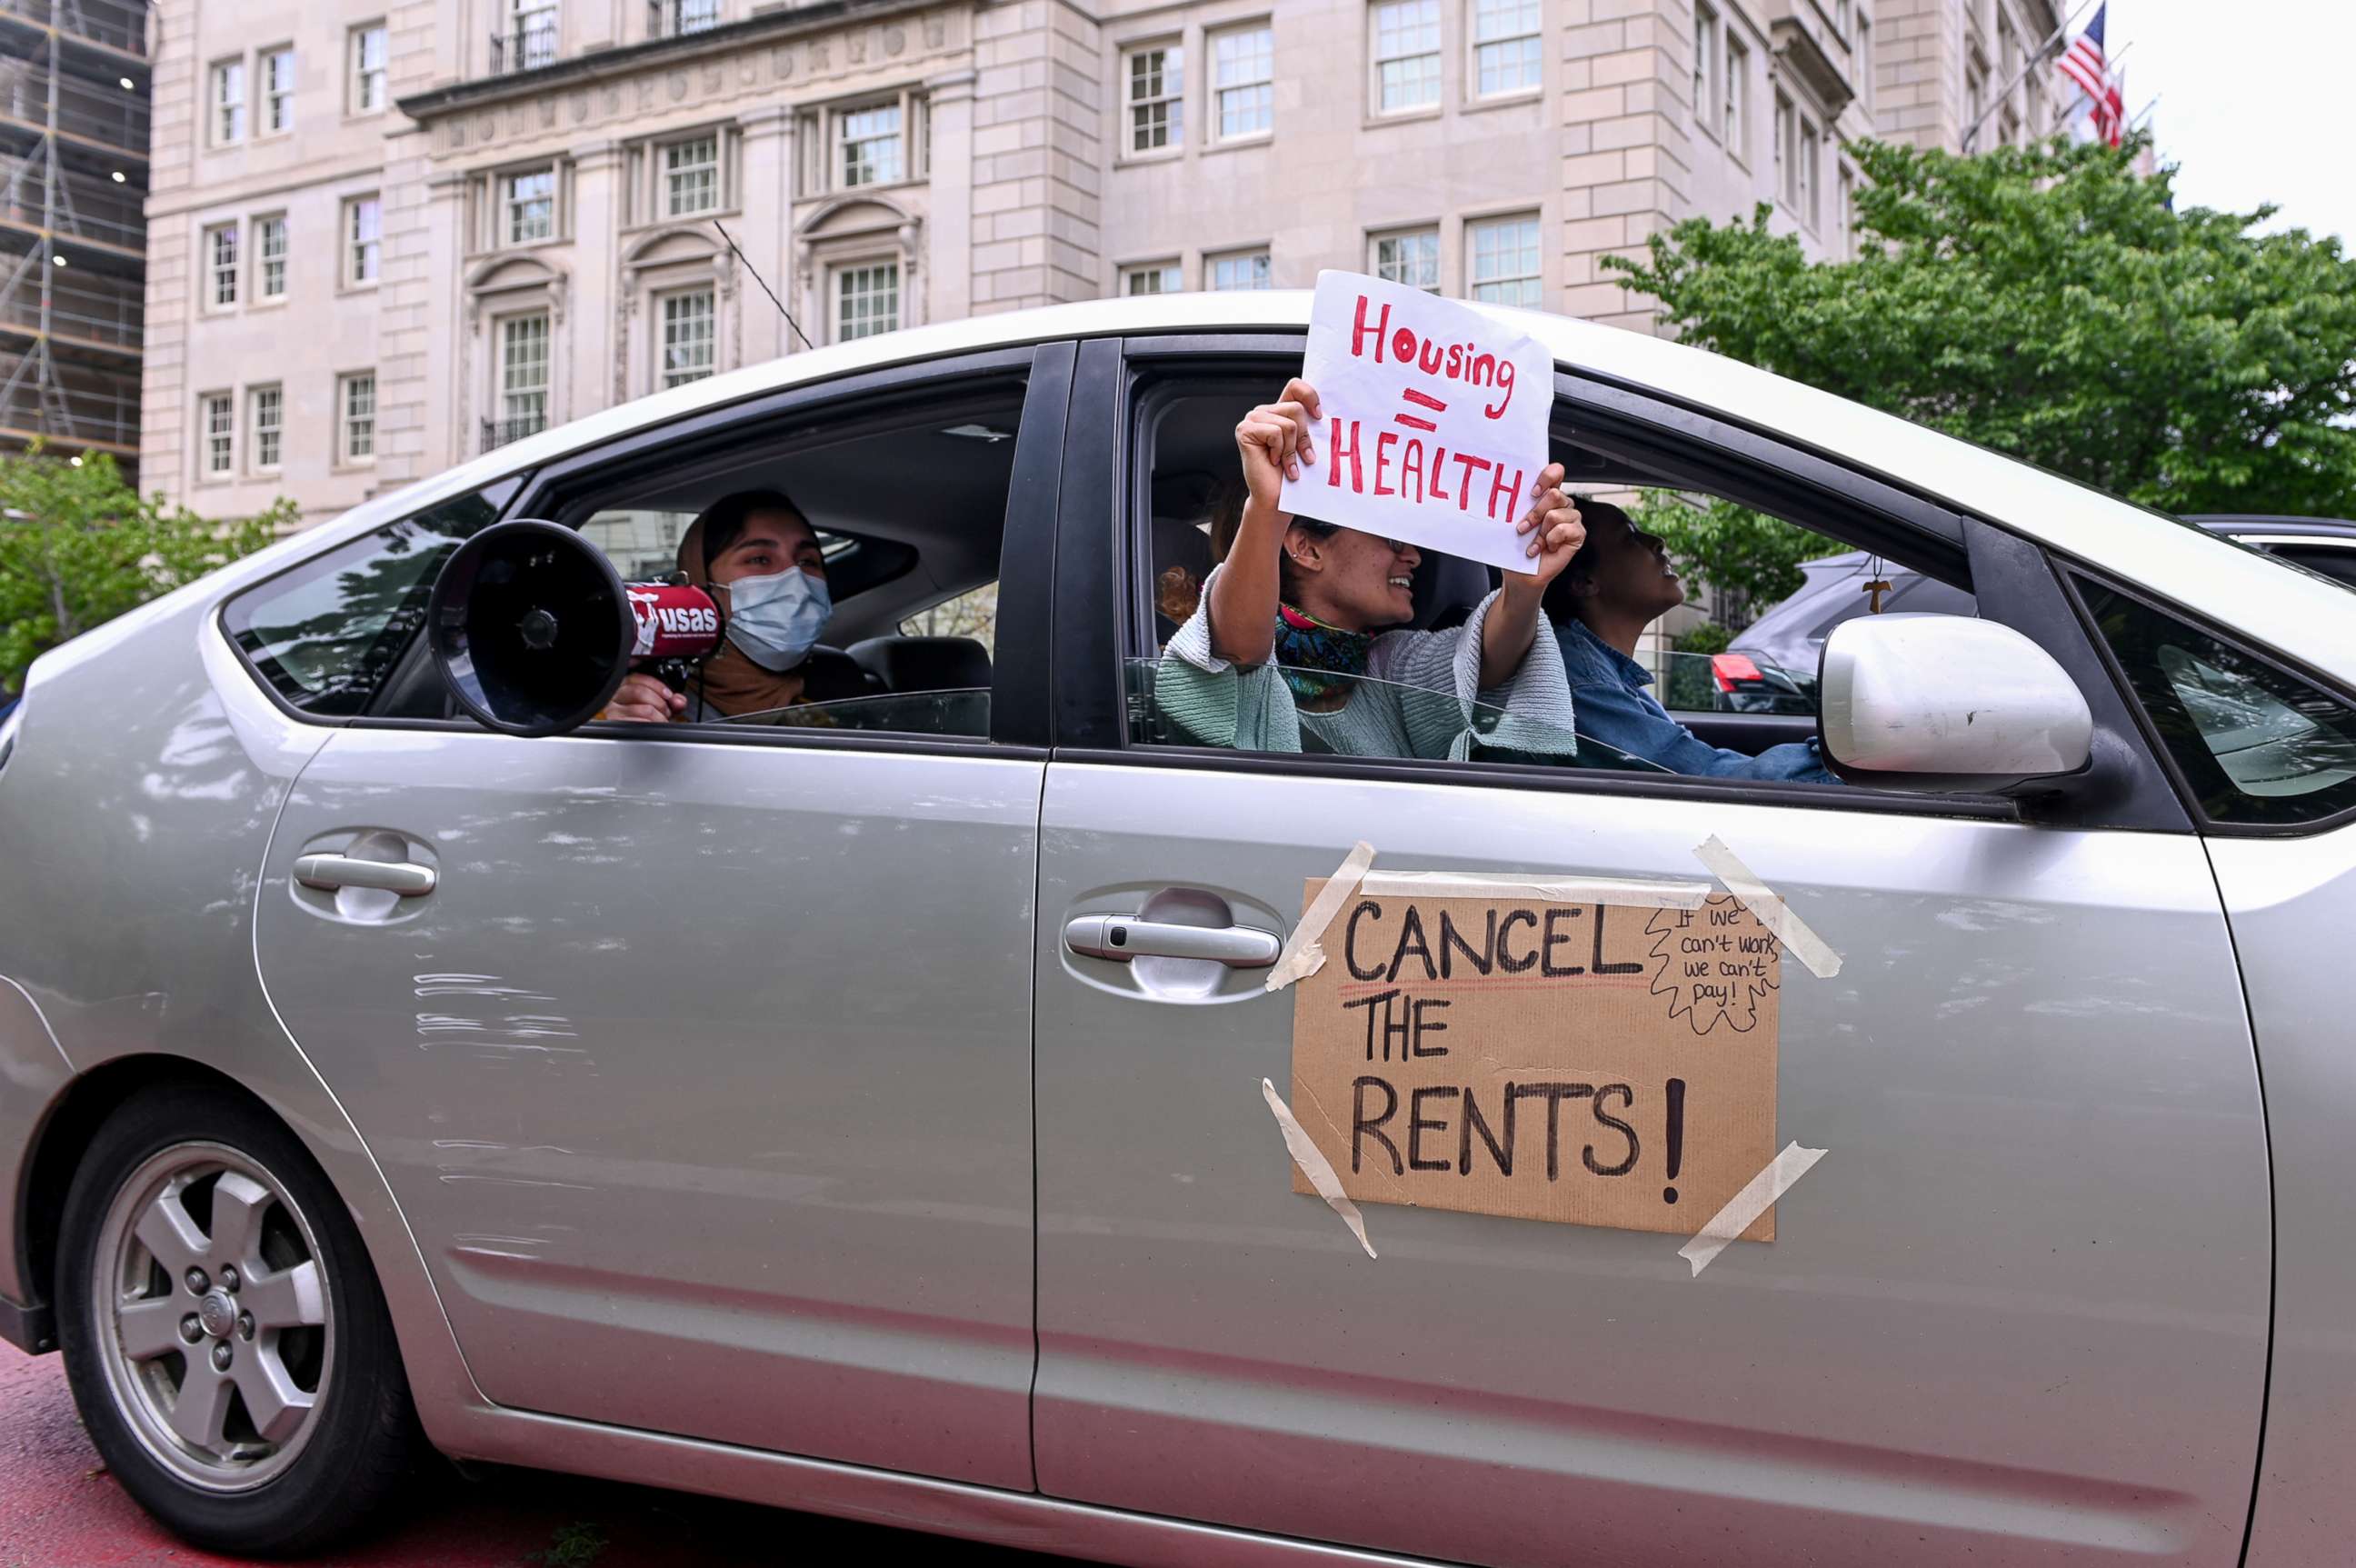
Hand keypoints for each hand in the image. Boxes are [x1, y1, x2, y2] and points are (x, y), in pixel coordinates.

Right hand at [601, 671, 684, 723]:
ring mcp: (613, 711)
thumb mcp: (659, 707)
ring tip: (660, 721)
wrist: (634, 742)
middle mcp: (614, 697)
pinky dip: (652, 727)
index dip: (657, 686)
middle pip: (640, 692)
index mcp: (623, 687)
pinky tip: (653, 730)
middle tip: (666, 712)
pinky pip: (640, 724)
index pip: (637, 678)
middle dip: (660, 703)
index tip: (668, 695)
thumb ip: (671, 701)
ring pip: (645, 709)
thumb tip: (679, 701)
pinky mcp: (616, 726)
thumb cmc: (645, 721)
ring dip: (659, 717)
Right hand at [1234, 378, 1321, 512]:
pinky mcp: (1245, 430)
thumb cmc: (1293, 473)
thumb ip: (1310, 424)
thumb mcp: (1306, 443)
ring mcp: (1252, 419)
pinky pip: (1275, 432)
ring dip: (1292, 448)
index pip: (1295, 386)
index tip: (1319, 417)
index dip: (1310, 396)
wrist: (1276, 499)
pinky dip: (1280, 451)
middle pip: (1296, 408)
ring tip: (1287, 463)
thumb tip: (1325, 412)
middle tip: (1305, 456)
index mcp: (1279, 410)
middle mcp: (1264, 411)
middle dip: (1304, 436)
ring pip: (1288, 422)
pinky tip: (1273, 462)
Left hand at [1502, 463, 1583, 590]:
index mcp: (1547, 496)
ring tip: (1535, 543)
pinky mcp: (1577, 534)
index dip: (1546, 477)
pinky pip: (1565, 529)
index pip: (1556, 472)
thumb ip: (1519, 505)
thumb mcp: (1514, 522)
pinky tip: (1546, 548)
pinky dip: (1552, 540)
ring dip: (1541, 532)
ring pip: (1556, 514)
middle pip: (1555, 494)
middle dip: (1535, 513)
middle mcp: (1562, 505)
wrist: (1521, 574)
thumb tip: (1509, 492)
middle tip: (1523, 528)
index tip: (1532, 493)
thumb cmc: (1517, 548)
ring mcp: (1572, 519)